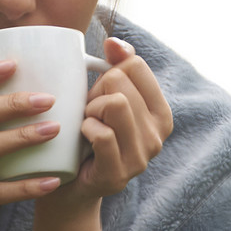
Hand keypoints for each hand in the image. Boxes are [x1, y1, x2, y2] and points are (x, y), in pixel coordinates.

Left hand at [41, 37, 173, 216]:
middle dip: (95, 93)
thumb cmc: (86, 137)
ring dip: (90, 110)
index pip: (135, 65)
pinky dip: (85, 129)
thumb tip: (114, 42)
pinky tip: (82, 139)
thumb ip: (116, 66)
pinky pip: (103, 134)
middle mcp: (158, 136)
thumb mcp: (104, 98)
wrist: (69, 189)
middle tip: (88, 115)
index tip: (100, 95)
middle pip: (120, 81)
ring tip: (86, 125)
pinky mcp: (118, 174)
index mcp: (161, 113)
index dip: (108, 73)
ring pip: (115, 104)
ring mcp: (141, 158)